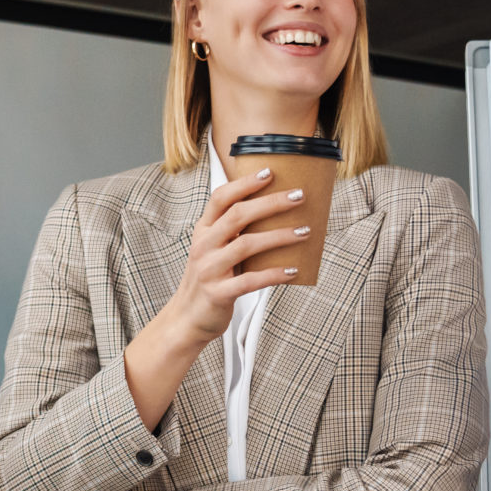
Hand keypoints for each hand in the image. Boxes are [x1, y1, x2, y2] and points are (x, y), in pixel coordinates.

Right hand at [164, 168, 312, 343]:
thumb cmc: (208, 280)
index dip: (245, 183)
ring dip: (279, 236)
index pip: (221, 198)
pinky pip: (250, 281)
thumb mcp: (214, 250)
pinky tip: (293, 271)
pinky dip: (274, 274)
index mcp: (203, 231)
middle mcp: (204, 246)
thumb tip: (274, 214)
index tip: (270, 172)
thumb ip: (233, 233)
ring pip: (246, 245)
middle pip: (238, 215)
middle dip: (271, 203)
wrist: (186, 318)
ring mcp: (209, 269)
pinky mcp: (218, 293)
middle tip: (298, 196)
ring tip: (304, 232)